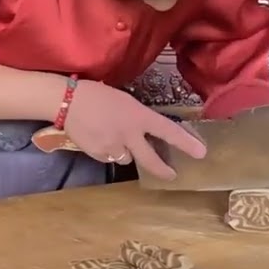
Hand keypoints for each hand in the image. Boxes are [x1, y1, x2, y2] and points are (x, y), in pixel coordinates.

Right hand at [62, 80, 206, 179]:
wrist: (67, 101)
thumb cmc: (96, 93)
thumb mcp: (125, 101)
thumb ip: (137, 118)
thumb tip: (143, 131)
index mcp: (139, 117)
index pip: (168, 131)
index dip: (186, 143)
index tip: (201, 154)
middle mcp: (130, 135)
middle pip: (151, 160)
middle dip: (163, 169)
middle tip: (172, 175)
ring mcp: (113, 147)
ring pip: (127, 159)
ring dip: (126, 153)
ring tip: (114, 139)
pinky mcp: (97, 154)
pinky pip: (109, 158)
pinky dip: (108, 152)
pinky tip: (99, 140)